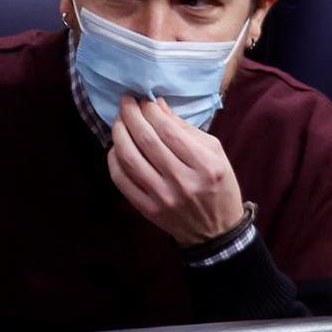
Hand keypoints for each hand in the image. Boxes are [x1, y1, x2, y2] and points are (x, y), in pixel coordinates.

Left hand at [107, 96, 245, 246]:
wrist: (214, 231)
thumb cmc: (218, 185)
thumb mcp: (214, 153)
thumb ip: (185, 128)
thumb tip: (157, 105)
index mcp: (205, 165)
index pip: (168, 131)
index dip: (150, 111)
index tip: (143, 100)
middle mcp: (183, 182)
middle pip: (147, 141)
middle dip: (131, 116)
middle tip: (126, 103)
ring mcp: (163, 198)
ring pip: (130, 159)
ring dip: (119, 134)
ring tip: (118, 121)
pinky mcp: (147, 210)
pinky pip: (122, 180)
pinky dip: (114, 160)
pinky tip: (116, 147)